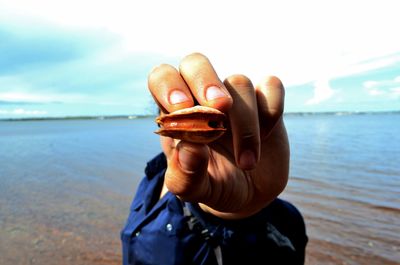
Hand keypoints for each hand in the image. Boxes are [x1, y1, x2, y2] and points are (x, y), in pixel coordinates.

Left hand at [148, 53, 288, 218]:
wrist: (250, 192)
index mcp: (177, 113)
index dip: (169, 85)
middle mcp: (204, 98)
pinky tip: (266, 136)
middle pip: (195, 62)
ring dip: (246, 124)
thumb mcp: (195, 190)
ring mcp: (237, 97)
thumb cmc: (215, 184)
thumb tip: (189, 149)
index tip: (182, 109)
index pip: (163, 78)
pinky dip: (271, 110)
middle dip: (206, 81)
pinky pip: (271, 86)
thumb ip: (185, 176)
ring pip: (239, 81)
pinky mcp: (265, 101)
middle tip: (219, 110)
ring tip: (246, 162)